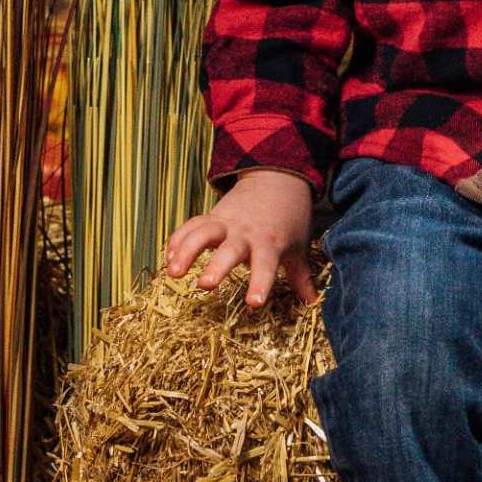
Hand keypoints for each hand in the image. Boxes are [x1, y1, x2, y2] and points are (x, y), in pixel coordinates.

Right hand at [162, 169, 318, 308]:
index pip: (266, 267)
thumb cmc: (289, 221)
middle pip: (229, 251)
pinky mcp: (211, 216)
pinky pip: (190, 226)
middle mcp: (245, 234)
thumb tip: (313, 303)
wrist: (276, 178)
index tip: (254, 303)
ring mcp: (226, 223)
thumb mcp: (298, 247)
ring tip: (174, 273)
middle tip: (205, 285)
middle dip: (216, 267)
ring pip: (202, 233)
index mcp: (269, 244)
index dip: (260, 283)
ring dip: (186, 251)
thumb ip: (301, 276)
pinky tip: (168, 258)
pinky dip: (178, 240)